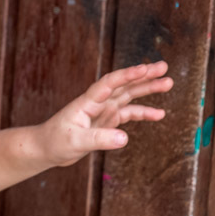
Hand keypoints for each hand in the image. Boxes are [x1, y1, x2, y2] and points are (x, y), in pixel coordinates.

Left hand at [41, 61, 172, 166]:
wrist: (46, 148)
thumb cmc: (55, 141)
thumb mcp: (76, 141)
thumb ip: (99, 139)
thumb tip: (124, 138)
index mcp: (87, 102)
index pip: (109, 83)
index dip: (127, 75)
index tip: (145, 68)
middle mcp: (97, 103)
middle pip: (123, 85)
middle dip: (143, 76)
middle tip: (164, 67)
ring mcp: (103, 111)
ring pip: (128, 96)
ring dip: (147, 89)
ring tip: (168, 83)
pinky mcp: (106, 122)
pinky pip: (128, 114)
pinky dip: (143, 113)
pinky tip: (159, 114)